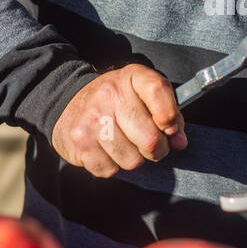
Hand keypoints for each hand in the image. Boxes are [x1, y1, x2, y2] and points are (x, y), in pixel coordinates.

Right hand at [51, 65, 186, 177]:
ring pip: (132, 161)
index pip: (158, 90)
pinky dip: (112, 166)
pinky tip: (106, 150)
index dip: (171, 116)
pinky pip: (110, 170)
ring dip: (133, 158)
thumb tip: (180, 142)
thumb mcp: (143, 95)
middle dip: (156, 149)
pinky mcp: (79, 142)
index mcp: (131, 77)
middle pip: (150, 139)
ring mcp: (92, 119)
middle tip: (148, 143)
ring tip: (124, 144)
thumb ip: (169, 114)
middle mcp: (109, 95)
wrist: (66, 101)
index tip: (170, 128)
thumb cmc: (114, 101)